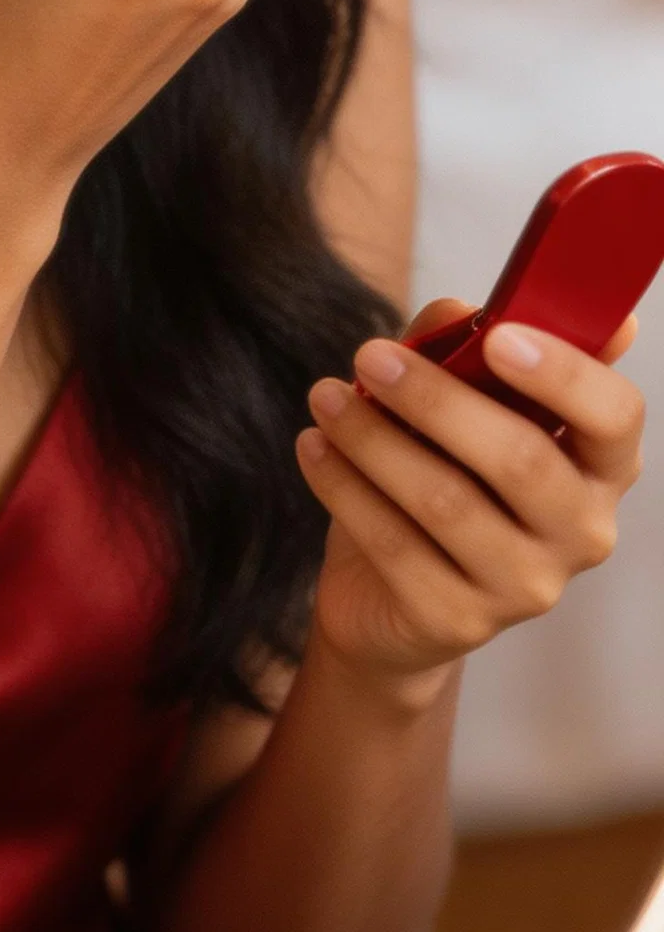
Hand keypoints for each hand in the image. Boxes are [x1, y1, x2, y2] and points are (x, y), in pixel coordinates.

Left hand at [296, 296, 644, 692]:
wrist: (390, 598)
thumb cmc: (441, 476)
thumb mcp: (457, 406)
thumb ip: (463, 349)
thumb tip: (460, 310)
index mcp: (600, 467)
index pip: (617, 417)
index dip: (564, 374)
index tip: (497, 335)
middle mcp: (581, 533)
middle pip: (522, 461)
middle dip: (435, 399)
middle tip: (368, 354)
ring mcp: (525, 588)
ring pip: (446, 502)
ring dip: (373, 437)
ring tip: (325, 397)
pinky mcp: (457, 621)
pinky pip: (394, 544)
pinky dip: (344, 485)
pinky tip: (314, 446)